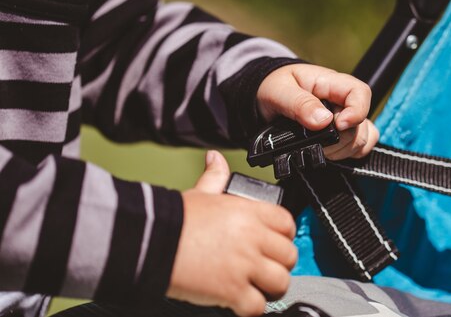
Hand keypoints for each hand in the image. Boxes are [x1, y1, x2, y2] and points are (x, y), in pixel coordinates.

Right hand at [167, 151, 296, 316]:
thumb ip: (215, 176)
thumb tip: (215, 158)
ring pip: (281, 281)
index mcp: (248, 212)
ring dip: (271, 287)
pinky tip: (240, 301)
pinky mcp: (233, 290)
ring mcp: (245, 265)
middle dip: (280, 263)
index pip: (287, 223)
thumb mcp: (200, 193)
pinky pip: (258, 306)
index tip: (275, 242)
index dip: (284, 235)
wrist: (153, 243)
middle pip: (289, 255)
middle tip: (266, 267)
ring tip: (257, 286)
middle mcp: (252, 237)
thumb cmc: (175, 220)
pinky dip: (250, 307)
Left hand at [257, 64, 378, 159]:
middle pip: (360, 123)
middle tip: (315, 142)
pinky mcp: (342, 134)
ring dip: (341, 150)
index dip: (356, 112)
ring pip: (361, 138)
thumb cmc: (274, 87)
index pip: (360, 93)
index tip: (338, 126)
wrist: (264, 97)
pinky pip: (359, 147)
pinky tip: (329, 153)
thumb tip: (323, 120)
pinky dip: (348, 154)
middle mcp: (342, 101)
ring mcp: (344, 118)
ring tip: (318, 148)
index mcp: (331, 83)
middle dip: (340, 140)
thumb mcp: (279, 91)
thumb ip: (300, 104)